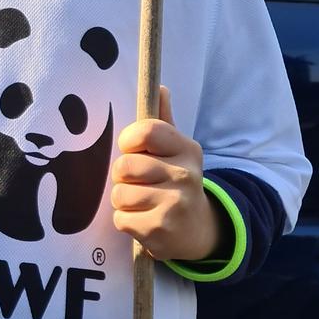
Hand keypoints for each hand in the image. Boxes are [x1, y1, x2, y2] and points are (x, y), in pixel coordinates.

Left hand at [109, 87, 222, 262]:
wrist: (199, 230)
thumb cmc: (176, 182)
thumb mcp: (176, 150)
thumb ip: (163, 120)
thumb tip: (160, 87)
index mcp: (187, 149)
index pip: (145, 131)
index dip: (129, 141)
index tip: (133, 150)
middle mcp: (185, 175)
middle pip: (124, 166)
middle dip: (123, 176)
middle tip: (139, 182)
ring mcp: (174, 204)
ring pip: (119, 194)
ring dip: (123, 200)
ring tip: (142, 202)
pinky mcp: (160, 231)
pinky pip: (120, 219)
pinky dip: (126, 221)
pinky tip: (145, 220)